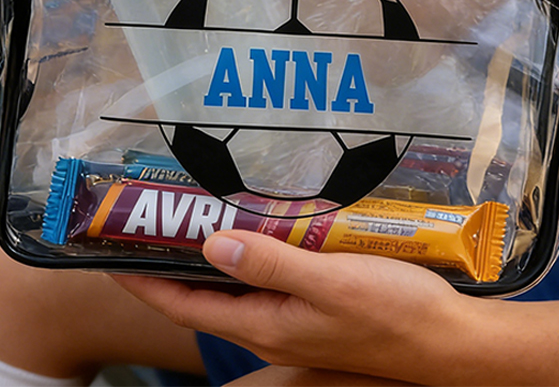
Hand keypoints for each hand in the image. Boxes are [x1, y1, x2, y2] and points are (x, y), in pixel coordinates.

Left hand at [112, 230, 474, 383]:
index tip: (110, 255)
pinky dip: (245, 255)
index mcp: (264, 323)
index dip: (144, 281)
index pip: (183, 304)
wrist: (448, 339)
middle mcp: (270, 324)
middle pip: (202, 296)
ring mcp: (291, 318)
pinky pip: (264, 280)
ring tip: (188, 219)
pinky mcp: (313, 306)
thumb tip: (212, 242)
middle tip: (148, 224)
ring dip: (205, 257)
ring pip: (232, 286)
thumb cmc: (394, 311)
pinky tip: (252, 229)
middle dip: (168, 265)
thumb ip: (270, 262)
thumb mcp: (329, 283)